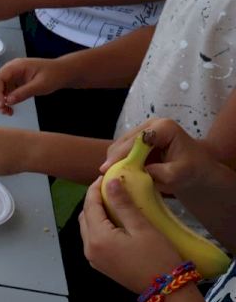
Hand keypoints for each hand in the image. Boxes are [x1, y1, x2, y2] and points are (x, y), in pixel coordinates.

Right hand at [0, 57, 71, 114]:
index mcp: (15, 66)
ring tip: (7, 111)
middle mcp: (9, 70)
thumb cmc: (54, 75)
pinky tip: (9, 109)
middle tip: (4, 111)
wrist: (62, 72)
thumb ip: (24, 92)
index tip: (1, 105)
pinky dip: (2, 102)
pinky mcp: (12, 83)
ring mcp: (10, 77)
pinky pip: (1, 93)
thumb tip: (8, 101)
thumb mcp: (41, 85)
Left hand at [79, 178, 183, 292]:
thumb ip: (123, 204)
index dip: (95, 189)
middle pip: (85, 217)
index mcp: (97, 238)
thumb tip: (110, 182)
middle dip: (94, 200)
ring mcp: (94, 259)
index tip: (105, 176)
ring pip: (87, 229)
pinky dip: (99, 227)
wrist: (166, 290)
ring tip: (113, 201)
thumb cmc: (157, 257)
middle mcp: (89, 249)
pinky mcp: (101, 265)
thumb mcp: (142, 227)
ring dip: (96, 214)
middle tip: (110, 187)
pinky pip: (93, 240)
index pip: (90, 206)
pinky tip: (114, 220)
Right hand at [101, 119, 222, 197]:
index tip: (107, 169)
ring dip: (114, 161)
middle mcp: (152, 124)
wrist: (197, 170)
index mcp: (164, 128)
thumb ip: (160, 173)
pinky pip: (121, 150)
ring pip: (119, 145)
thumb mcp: (179, 175)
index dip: (121, 154)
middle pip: (124, 141)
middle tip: (105, 176)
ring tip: (110, 177)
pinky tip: (117, 173)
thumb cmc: (192, 171)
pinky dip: (117, 162)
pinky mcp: (138, 140)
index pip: (137, 139)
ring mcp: (144, 131)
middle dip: (113, 158)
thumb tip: (138, 172)